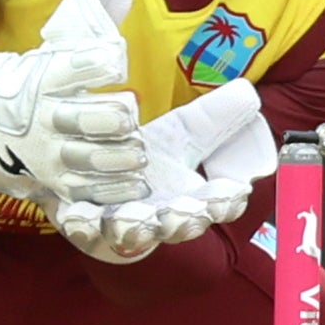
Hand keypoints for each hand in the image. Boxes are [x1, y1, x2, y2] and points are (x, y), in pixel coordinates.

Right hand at [0, 0, 148, 236]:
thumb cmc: (23, 82)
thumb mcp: (48, 49)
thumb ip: (86, 21)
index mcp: (44, 77)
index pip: (72, 65)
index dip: (98, 60)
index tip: (115, 58)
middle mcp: (44, 116)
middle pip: (83, 118)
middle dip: (112, 116)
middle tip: (127, 113)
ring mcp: (46, 152)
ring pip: (88, 157)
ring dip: (117, 155)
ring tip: (136, 150)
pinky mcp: (52, 181)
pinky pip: (85, 189)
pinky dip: (112, 189)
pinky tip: (136, 183)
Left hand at [62, 80, 280, 264]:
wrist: (102, 174)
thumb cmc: (153, 158)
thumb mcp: (184, 131)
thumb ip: (215, 115)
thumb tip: (246, 92)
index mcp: (197, 197)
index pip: (221, 203)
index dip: (227, 201)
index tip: (234, 192)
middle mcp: (165, 216)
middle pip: (181, 225)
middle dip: (183, 221)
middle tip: (182, 214)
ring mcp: (126, 224)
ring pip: (134, 232)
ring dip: (134, 227)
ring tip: (131, 220)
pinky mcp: (88, 225)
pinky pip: (86, 230)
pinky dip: (83, 225)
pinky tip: (78, 215)